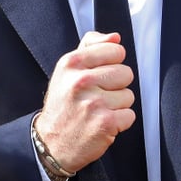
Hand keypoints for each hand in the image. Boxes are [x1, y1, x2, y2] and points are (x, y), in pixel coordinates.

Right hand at [34, 31, 138, 173]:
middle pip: (126, 73)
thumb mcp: (68, 71)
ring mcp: (93, 103)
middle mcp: (81, 81)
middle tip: (97, 97)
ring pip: (129, 95)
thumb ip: (91, 47)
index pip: (116, 50)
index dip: (113, 64)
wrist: (51, 144)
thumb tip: (114, 37)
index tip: (100, 75)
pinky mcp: (105, 123)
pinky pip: (130, 115)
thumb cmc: (64, 105)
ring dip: (117, 106)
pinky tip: (102, 124)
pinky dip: (120, 122)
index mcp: (72, 63)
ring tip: (97, 111)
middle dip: (116, 86)